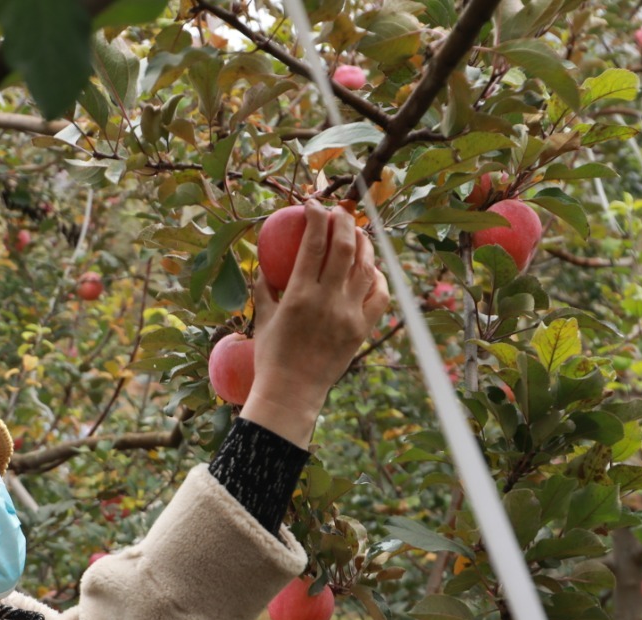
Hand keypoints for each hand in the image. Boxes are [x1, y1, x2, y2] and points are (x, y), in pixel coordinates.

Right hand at [242, 201, 390, 444]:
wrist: (292, 392)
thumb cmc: (271, 356)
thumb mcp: (263, 318)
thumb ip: (264, 287)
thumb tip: (265, 262)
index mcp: (299, 295)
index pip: (312, 244)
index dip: (315, 218)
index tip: (313, 204)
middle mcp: (327, 301)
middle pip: (343, 248)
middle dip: (343, 222)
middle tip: (339, 211)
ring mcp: (348, 315)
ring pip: (365, 267)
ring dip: (363, 244)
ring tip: (356, 234)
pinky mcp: (362, 329)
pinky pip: (378, 295)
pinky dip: (377, 277)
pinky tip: (370, 269)